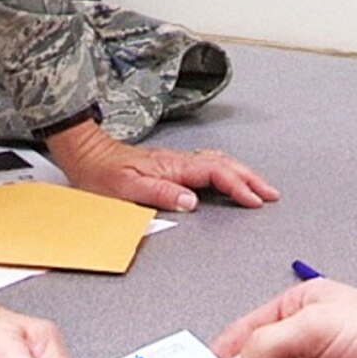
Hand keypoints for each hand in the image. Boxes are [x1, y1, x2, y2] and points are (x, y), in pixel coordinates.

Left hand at [46, 117, 278, 211]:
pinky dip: (227, 170)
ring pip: (219, 163)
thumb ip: (159, 194)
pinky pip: (209, 164)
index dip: (238, 187)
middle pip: (224, 165)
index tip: (255, 200)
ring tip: (259, 187)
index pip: (216, 174)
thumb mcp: (125, 189)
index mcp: (172, 167)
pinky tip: (229, 176)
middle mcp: (178, 161)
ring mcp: (176, 161)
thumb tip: (192, 201)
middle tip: (271, 194)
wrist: (85, 155)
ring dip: (242, 174)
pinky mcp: (171, 165)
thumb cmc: (101, 175)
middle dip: (250, 179)